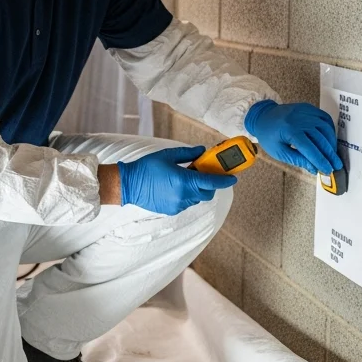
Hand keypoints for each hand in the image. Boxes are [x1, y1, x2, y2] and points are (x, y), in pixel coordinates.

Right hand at [116, 146, 236, 215]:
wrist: (128, 185)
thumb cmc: (146, 168)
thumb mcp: (168, 156)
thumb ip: (188, 154)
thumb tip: (202, 151)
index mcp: (184, 181)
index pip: (212, 182)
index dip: (225, 180)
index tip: (233, 178)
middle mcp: (183, 195)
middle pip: (207, 193)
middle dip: (210, 185)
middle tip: (203, 174)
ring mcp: (178, 205)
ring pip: (197, 199)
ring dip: (197, 190)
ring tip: (185, 179)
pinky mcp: (172, 210)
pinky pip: (186, 203)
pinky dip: (187, 196)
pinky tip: (176, 187)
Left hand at [244, 100, 343, 174]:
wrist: (262, 116)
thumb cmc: (268, 136)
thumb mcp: (279, 152)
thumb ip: (298, 160)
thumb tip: (315, 169)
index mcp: (289, 131)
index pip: (309, 149)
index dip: (320, 160)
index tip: (328, 170)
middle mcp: (298, 119)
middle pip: (320, 138)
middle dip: (330, 154)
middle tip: (336, 165)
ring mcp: (304, 111)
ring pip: (325, 127)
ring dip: (331, 142)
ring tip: (333, 154)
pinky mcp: (308, 107)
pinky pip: (324, 118)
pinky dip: (330, 129)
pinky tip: (330, 140)